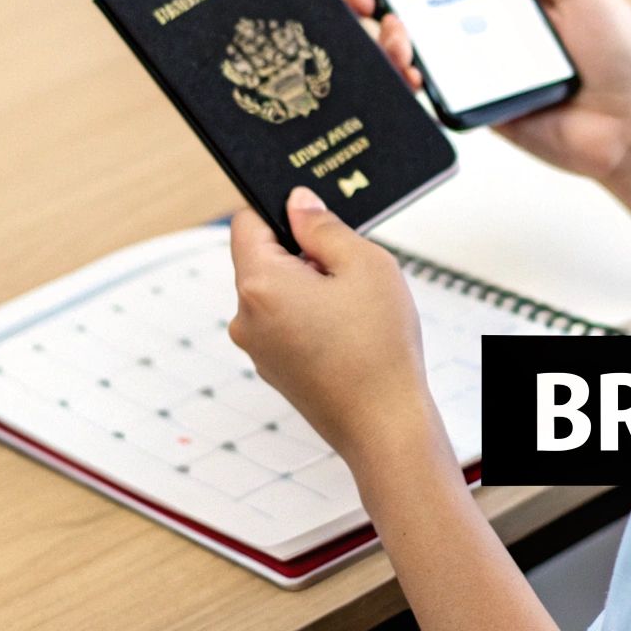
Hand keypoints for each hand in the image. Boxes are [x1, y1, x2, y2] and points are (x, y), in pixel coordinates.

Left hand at [227, 187, 447, 465]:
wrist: (385, 427)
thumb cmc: (379, 349)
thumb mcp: (365, 264)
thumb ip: (324, 226)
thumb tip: (298, 203)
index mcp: (259, 285)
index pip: (247, 221)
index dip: (281, 211)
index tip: (314, 219)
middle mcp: (245, 317)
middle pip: (263, 258)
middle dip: (302, 253)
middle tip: (348, 268)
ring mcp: (257, 348)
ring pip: (277, 293)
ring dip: (310, 287)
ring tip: (354, 306)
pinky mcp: (274, 369)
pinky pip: (285, 324)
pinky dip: (311, 318)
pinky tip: (349, 332)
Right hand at [345, 0, 630, 181]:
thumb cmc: (617, 52)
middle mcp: (479, 32)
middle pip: (412, 9)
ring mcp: (471, 73)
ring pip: (409, 51)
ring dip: (389, 37)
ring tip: (397, 33)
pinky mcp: (470, 111)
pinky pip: (426, 95)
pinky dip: (407, 80)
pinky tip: (410, 71)